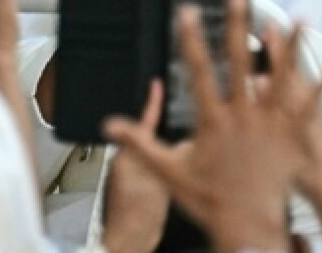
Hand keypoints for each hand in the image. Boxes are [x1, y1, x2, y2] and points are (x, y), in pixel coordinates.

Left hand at [102, 81, 174, 252]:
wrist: (130, 240)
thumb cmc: (134, 215)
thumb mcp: (158, 179)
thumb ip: (171, 158)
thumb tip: (188, 144)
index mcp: (128, 154)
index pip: (142, 121)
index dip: (151, 102)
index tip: (155, 85)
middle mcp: (129, 162)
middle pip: (152, 137)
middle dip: (169, 130)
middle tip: (188, 122)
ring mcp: (136, 177)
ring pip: (159, 155)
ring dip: (174, 154)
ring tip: (193, 152)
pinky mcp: (144, 190)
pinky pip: (162, 171)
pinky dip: (174, 170)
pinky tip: (186, 176)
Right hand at [103, 0, 321, 251]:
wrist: (248, 228)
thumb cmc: (212, 201)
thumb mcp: (169, 171)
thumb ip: (140, 144)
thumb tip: (113, 126)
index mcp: (214, 120)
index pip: (198, 70)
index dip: (191, 38)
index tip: (189, 13)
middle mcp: (244, 116)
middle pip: (240, 61)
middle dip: (239, 26)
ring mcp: (270, 124)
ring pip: (282, 76)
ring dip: (290, 47)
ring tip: (298, 20)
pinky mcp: (291, 137)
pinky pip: (308, 109)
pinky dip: (318, 90)